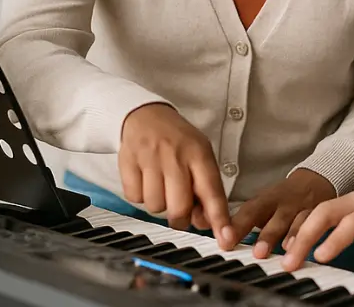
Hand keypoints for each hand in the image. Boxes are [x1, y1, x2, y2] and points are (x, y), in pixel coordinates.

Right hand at [119, 103, 233, 248]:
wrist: (146, 115)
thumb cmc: (179, 142)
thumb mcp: (200, 157)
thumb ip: (206, 189)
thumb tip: (205, 224)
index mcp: (199, 154)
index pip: (212, 192)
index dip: (219, 218)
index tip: (225, 239)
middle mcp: (175, 156)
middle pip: (179, 208)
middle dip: (181, 219)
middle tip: (180, 212)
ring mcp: (150, 158)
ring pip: (155, 207)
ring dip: (159, 205)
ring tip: (162, 187)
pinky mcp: (128, 162)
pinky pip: (134, 198)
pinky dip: (140, 195)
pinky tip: (146, 180)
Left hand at [227, 168, 335, 258]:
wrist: (315, 179)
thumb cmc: (283, 199)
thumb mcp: (263, 205)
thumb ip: (245, 222)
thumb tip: (224, 240)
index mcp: (265, 201)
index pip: (248, 213)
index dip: (237, 227)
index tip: (227, 242)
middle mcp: (282, 203)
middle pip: (274, 217)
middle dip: (266, 236)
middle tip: (258, 253)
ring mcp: (300, 208)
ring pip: (296, 221)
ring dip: (290, 237)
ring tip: (286, 253)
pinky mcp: (318, 212)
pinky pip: (315, 222)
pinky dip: (310, 233)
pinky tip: (306, 244)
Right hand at [281, 160, 353, 284]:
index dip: (338, 238)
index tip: (321, 257)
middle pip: (327, 210)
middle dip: (305, 234)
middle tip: (290, 262)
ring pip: (320, 210)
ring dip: (301, 232)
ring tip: (286, 258)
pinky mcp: (351, 203)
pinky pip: (323, 211)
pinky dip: (305, 226)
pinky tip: (294, 245)